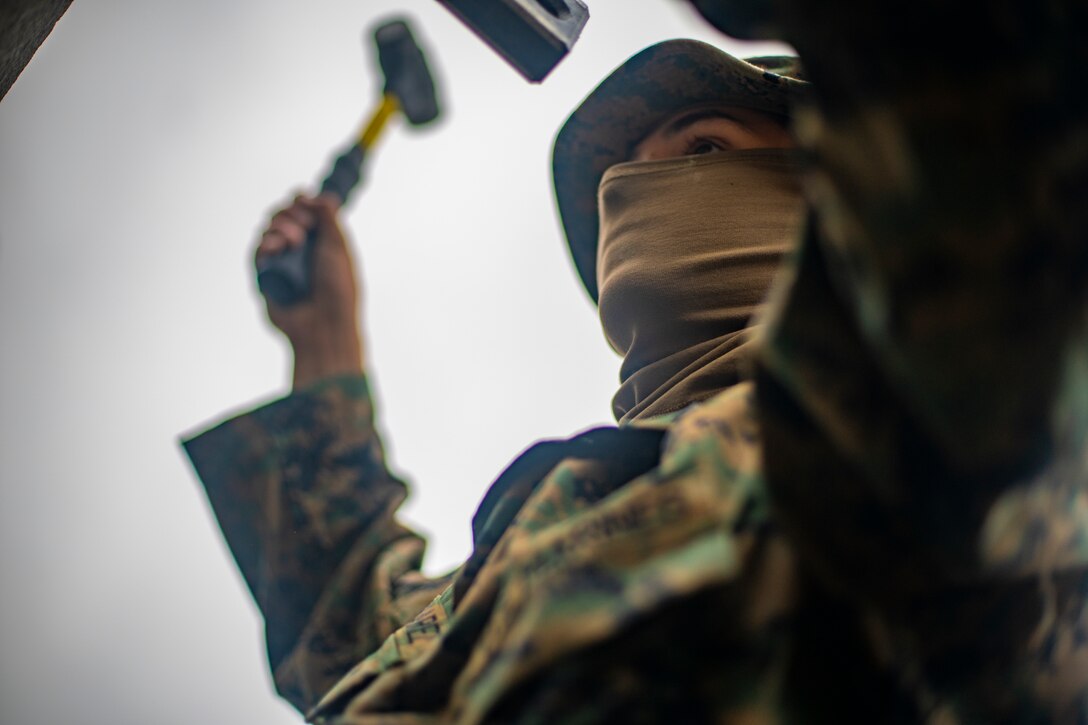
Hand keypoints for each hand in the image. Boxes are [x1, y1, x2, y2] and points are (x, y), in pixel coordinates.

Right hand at [255, 193, 363, 388]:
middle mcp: (299, 251)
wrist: (324, 324)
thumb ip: (329, 217)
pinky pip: (256, 251)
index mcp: (320, 242)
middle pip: (282, 216)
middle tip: (302, 228)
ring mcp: (281, 263)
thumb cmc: (338, 288)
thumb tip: (319, 195)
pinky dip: (264, 244)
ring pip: (268, 230)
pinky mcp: (265, 277)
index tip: (304, 201)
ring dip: (278, 228)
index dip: (300, 202)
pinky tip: (274, 248)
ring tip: (292, 242)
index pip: (302, 211)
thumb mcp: (339, 246)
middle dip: (289, 214)